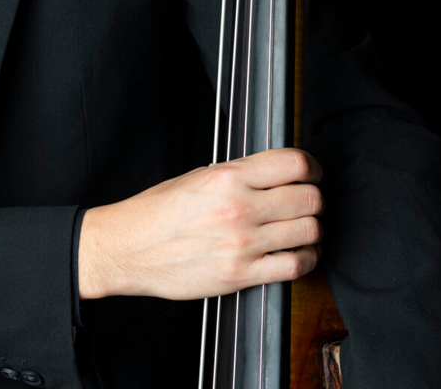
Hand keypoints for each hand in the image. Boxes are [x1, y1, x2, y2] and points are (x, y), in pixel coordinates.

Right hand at [78, 147, 321, 299]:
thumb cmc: (157, 212)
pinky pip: (295, 266)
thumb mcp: (199, 176)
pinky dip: (306, 259)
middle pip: (309, 199)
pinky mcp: (240, 275)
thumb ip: (242, 174)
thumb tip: (278, 173)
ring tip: (303, 230)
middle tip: (307, 204)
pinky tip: (298, 254)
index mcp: (229, 177)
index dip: (313, 169)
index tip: (312, 175)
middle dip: (314, 200)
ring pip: (309, 231)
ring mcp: (242, 244)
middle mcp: (240, 208)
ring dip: (312, 230)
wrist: (126, 249)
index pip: (296, 164)